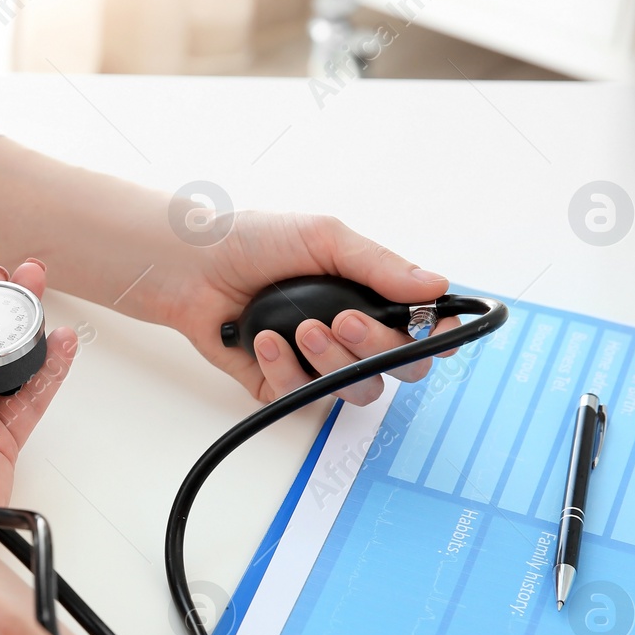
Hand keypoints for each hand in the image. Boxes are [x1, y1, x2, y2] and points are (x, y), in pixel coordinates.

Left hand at [145, 212, 457, 405]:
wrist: (192, 266)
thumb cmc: (255, 242)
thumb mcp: (323, 238)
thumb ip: (380, 266)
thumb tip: (437, 286)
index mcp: (373, 296)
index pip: (427, 328)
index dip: (442, 335)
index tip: (438, 331)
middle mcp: (354, 334)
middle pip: (403, 366)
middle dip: (377, 345)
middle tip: (342, 320)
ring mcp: (322, 364)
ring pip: (359, 388)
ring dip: (332, 360)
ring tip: (300, 329)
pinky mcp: (285, 386)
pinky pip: (304, 396)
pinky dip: (285, 369)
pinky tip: (263, 341)